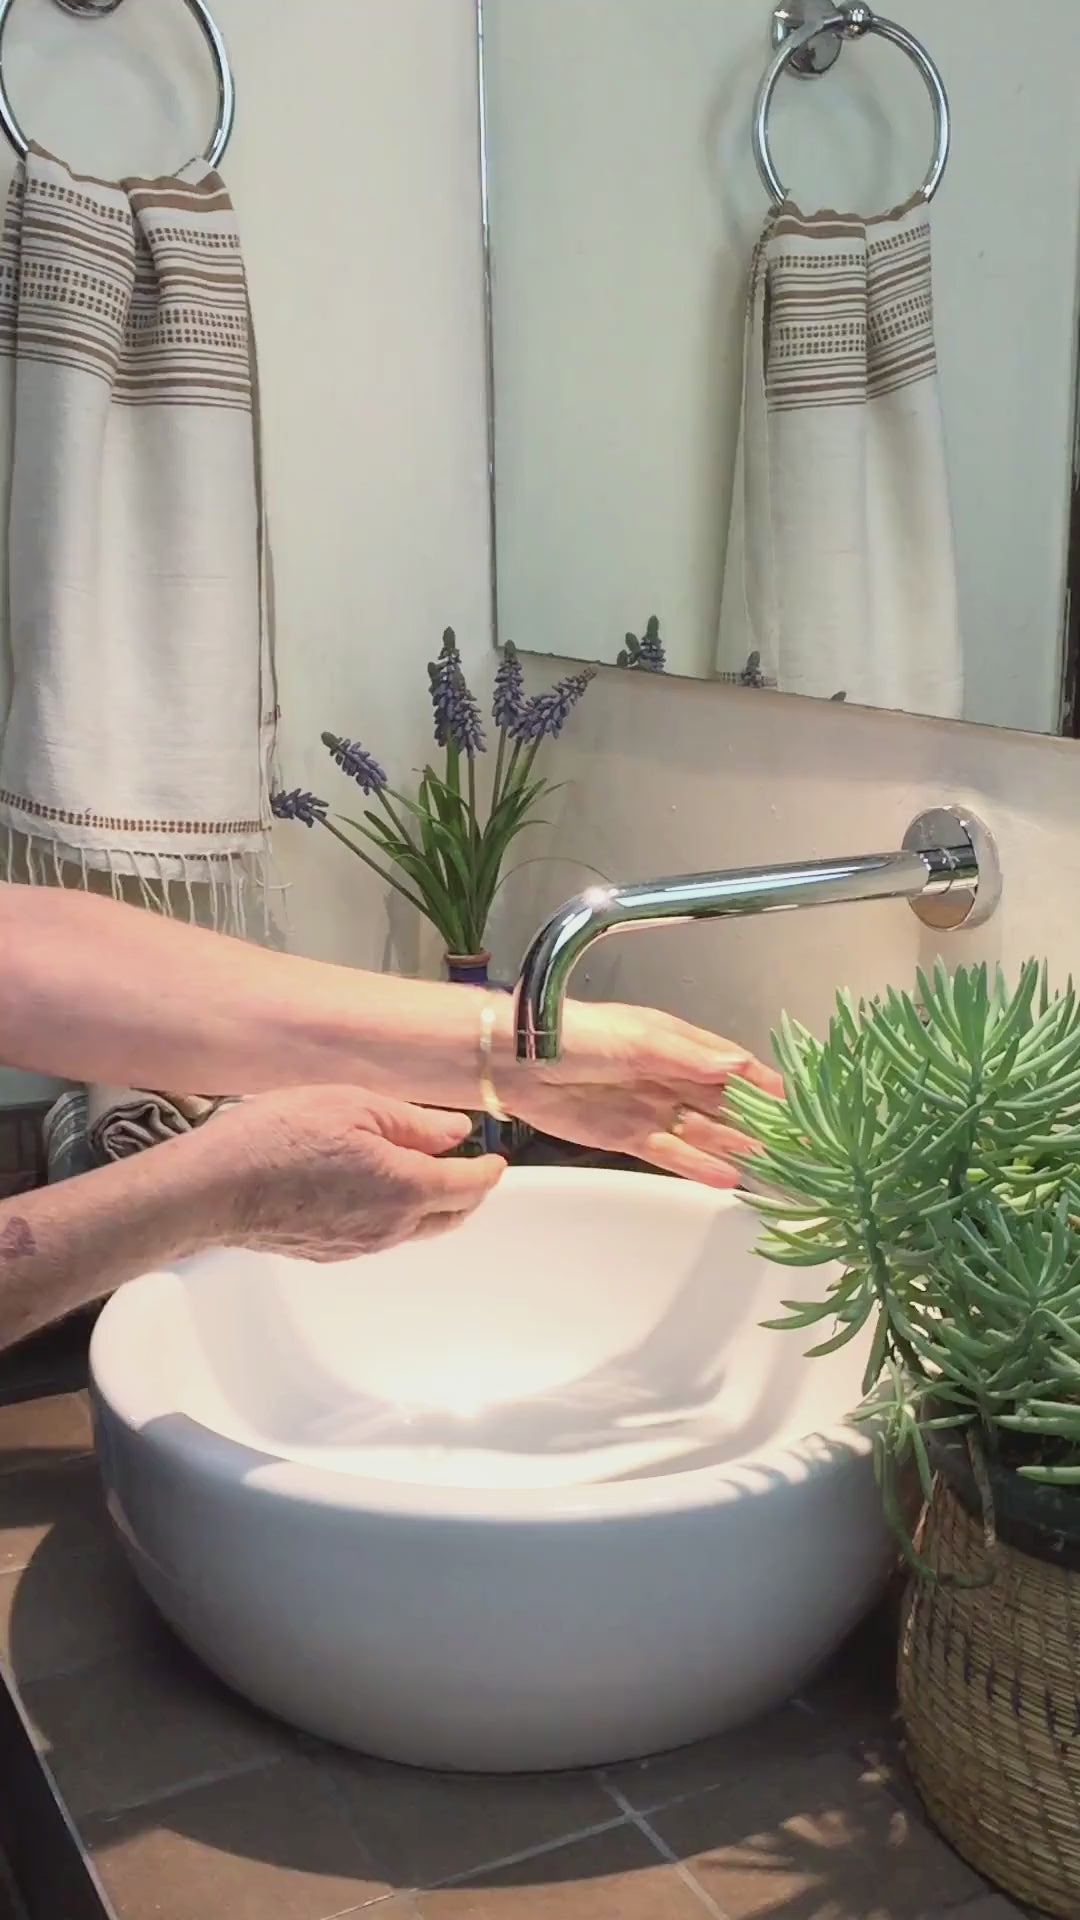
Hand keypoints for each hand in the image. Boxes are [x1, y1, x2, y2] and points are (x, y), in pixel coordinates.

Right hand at [207, 1088, 505, 1261]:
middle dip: (467, 1192)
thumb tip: (456, 1134)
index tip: (497, 1159)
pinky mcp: (331, 1252)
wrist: (214, 1188)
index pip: (469, 1186)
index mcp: (406, 1186)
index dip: (489, 1171)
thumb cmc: (281, 1135)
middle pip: (450, 1217)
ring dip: (430, 1205)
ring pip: (415, 1229)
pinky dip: (395, 1214)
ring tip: (421, 1172)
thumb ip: (413, 1123)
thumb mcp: (353, 1106)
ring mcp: (360, 1245)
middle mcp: (391, 1226)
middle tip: (468, 1166)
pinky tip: (374, 1190)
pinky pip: (380, 1235)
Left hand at [500, 1001, 782, 1187]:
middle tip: (797, 1147)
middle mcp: (667, 1074)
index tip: (798, 1106)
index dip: (765, 1084)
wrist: (516, 1062)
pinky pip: (671, 1153)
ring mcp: (648, 1106)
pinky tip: (728, 1180)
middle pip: (723, 1101)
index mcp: (674, 1042)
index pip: (731, 1065)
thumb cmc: (575, 1035)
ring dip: (735, 1147)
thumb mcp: (639, 1040)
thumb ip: (689, 1058)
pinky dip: (698, 1166)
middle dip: (758, 1122)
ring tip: (773, 1168)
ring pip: (703, 1131)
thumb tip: (738, 1068)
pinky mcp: (626, 1135)